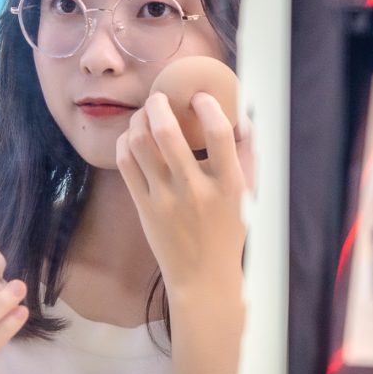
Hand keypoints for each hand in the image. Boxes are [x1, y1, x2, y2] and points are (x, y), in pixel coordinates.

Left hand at [116, 91, 245, 303]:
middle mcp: (195, 190)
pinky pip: (126, 164)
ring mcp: (166, 200)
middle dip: (159, 104)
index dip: (208, 106)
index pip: (219, 134)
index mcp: (228, 185)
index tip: (201, 96)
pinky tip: (132, 136)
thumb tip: (240, 116)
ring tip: (144, 113)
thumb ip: (247, 154)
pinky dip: (125, 142)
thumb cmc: (227, 232)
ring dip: (138, 120)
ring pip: (141, 144)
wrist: (203, 277)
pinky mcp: (144, 208)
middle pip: (168, 133)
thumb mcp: (247, 195)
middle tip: (159, 96)